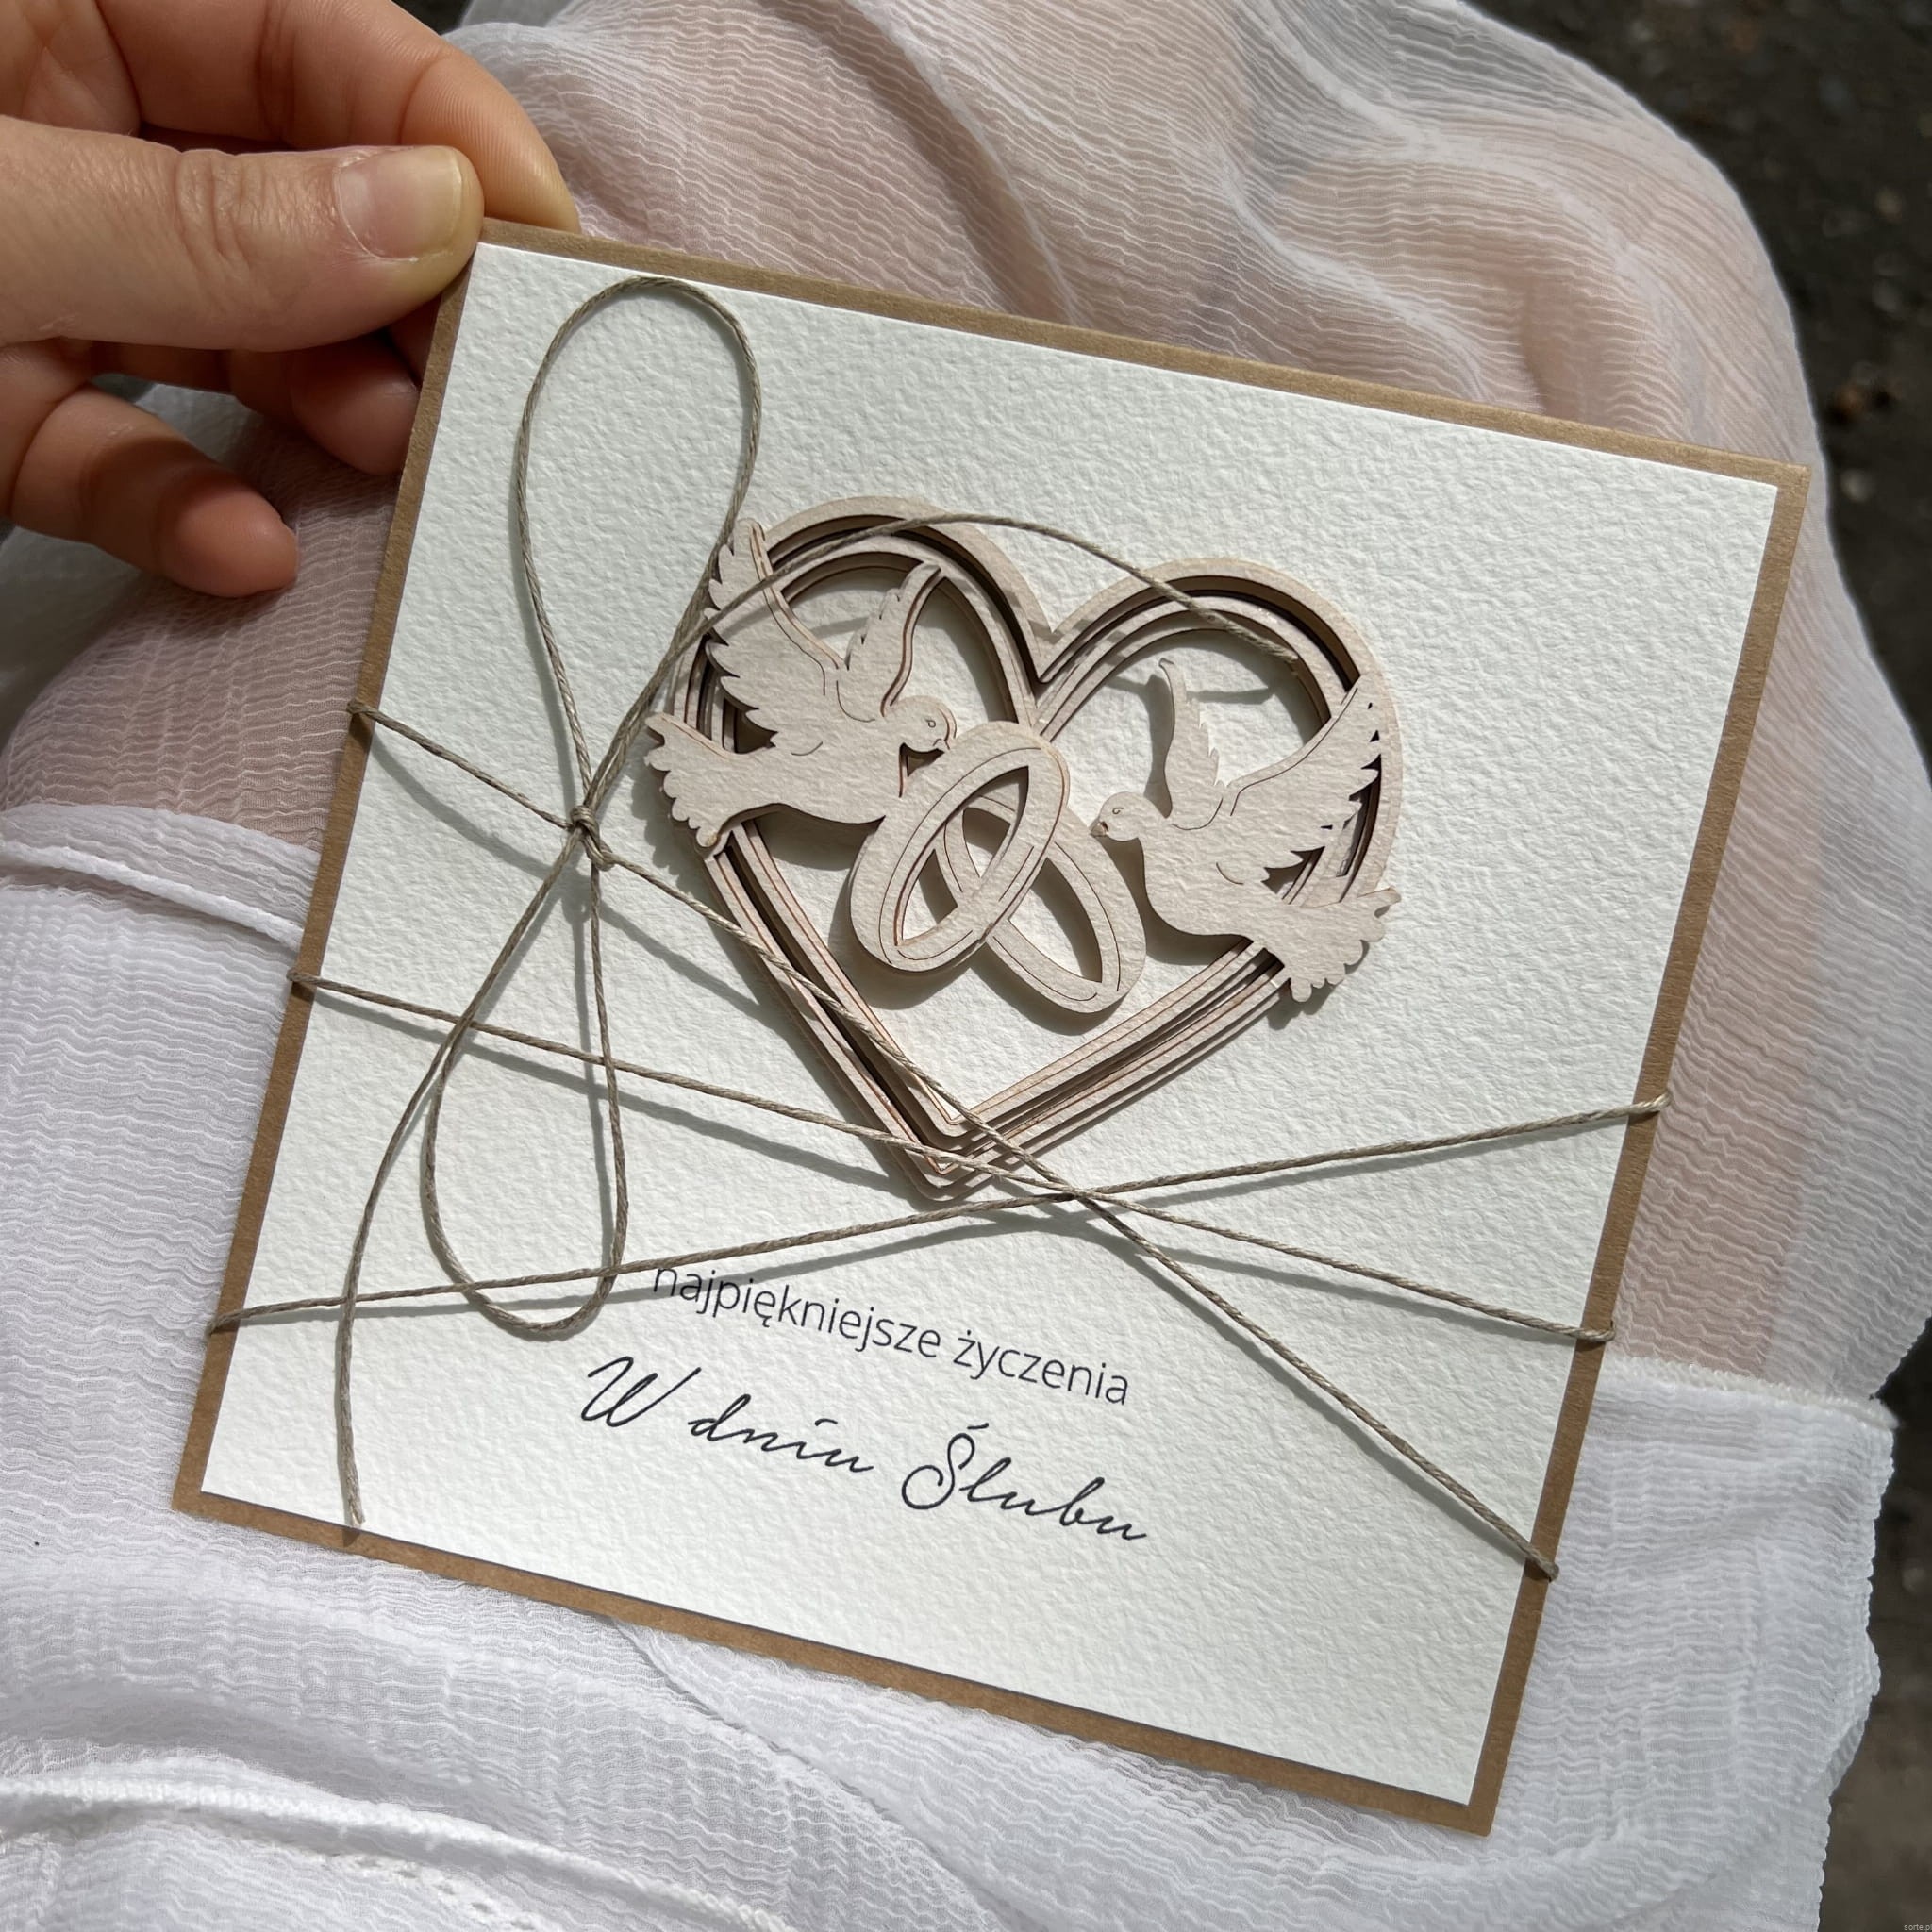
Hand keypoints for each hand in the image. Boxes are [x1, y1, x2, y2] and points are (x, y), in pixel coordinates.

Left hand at [0, 0, 574, 594]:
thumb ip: (202, 224)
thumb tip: (431, 219)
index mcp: (47, 7)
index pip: (294, 39)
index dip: (435, 127)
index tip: (545, 246)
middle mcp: (58, 134)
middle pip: (285, 199)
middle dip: (394, 299)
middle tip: (485, 381)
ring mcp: (36, 278)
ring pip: (222, 337)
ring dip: (319, 409)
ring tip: (391, 463)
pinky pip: (117, 453)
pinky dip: (184, 510)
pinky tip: (244, 552)